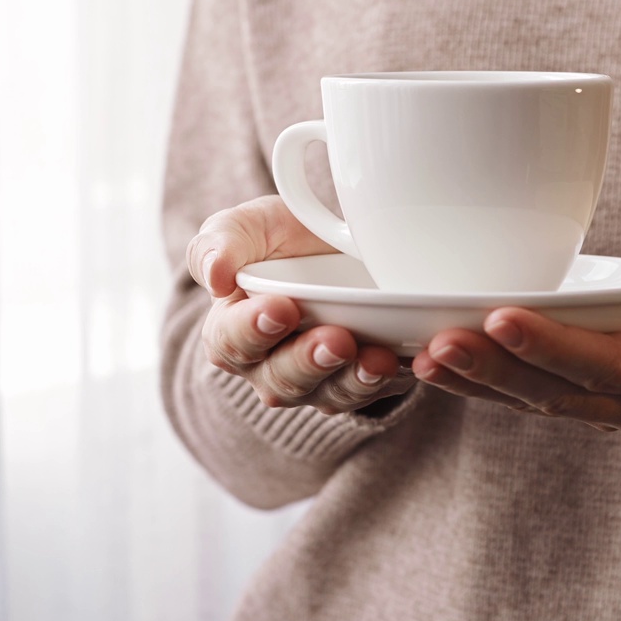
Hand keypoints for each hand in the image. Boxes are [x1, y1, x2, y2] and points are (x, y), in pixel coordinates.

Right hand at [188, 195, 413, 414]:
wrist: (332, 244)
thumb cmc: (278, 238)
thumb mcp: (247, 226)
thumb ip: (221, 243)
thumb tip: (214, 274)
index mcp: (231, 330)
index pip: (231, 341)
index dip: (253, 331)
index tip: (281, 309)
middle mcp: (269, 366)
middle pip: (282, 379)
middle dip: (310, 361)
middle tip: (336, 340)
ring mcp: (315, 380)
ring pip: (329, 395)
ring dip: (353, 380)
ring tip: (378, 360)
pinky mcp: (356, 382)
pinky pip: (371, 394)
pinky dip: (389, 383)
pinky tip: (406, 364)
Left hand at [411, 228, 620, 435]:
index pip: (606, 365)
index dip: (552, 345)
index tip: (502, 316)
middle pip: (555, 391)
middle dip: (494, 368)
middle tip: (438, 342)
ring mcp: (604, 407)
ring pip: (530, 399)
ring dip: (475, 380)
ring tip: (421, 355)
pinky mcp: (578, 394)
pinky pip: (522, 392)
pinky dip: (478, 380)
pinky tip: (430, 360)